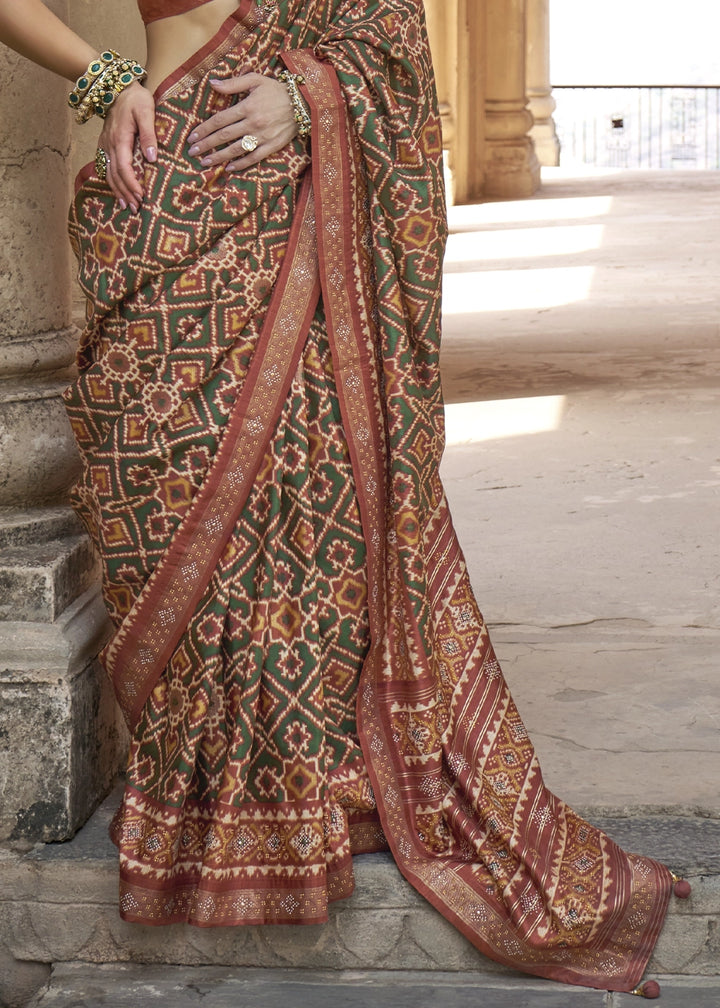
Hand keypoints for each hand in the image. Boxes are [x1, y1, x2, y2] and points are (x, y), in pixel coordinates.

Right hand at [98, 82, 157, 210]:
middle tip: (137, 208)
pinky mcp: (105, 145)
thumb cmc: (135, 99)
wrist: (117, 87)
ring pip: (109, 173)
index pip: (124, 167)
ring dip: (118, 191)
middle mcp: (110, 145)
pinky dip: (112, 182)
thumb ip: (149, 134)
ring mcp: (105, 145)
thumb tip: (152, 158)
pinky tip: (118, 192)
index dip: (132, 184)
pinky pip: (106, 168)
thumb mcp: (146, 111)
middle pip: (116, 175)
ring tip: (127, 206)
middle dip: (126, 193)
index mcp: (120, 138)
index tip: (142, 196)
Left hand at [187, 71, 296, 171]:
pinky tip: (229, 168)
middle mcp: (253, 123)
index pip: (220, 120)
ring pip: (236, 150)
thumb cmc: (277, 90)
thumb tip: (213, 84)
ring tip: (205, 162)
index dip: (204, 129)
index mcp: (247, 107)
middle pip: (224, 136)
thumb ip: (233, 83)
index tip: (192, 137)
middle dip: (206, 145)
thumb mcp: (255, 80)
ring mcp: (262, 137)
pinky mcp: (272, 146)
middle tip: (192, 152)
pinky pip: (253, 158)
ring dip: (219, 157)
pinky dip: (241, 164)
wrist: (303, 103)